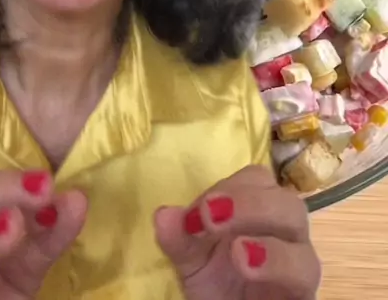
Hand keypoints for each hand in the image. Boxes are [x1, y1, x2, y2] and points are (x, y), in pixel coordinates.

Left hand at [155, 166, 320, 299]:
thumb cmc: (216, 286)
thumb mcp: (191, 260)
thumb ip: (179, 237)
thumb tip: (163, 215)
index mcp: (259, 210)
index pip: (257, 180)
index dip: (228, 187)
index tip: (197, 210)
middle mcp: (285, 231)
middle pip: (285, 200)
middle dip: (248, 202)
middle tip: (209, 215)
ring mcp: (299, 261)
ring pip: (300, 231)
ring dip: (266, 236)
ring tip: (235, 249)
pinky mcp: (303, 292)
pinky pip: (304, 273)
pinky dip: (277, 264)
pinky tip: (248, 264)